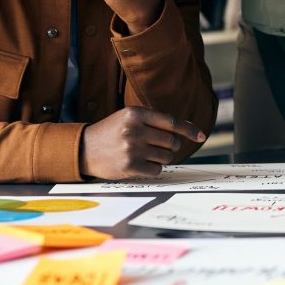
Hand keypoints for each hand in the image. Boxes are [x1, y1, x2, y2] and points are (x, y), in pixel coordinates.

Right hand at [79, 106, 205, 178]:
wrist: (84, 148)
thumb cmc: (112, 132)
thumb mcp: (130, 118)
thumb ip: (156, 121)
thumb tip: (189, 130)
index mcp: (136, 114)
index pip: (171, 122)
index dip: (189, 130)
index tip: (201, 136)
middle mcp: (134, 130)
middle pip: (172, 141)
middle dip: (171, 146)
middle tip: (159, 147)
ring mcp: (131, 149)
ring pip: (167, 157)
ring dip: (162, 158)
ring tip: (146, 154)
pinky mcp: (129, 166)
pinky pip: (157, 170)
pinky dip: (154, 169)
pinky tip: (141, 164)